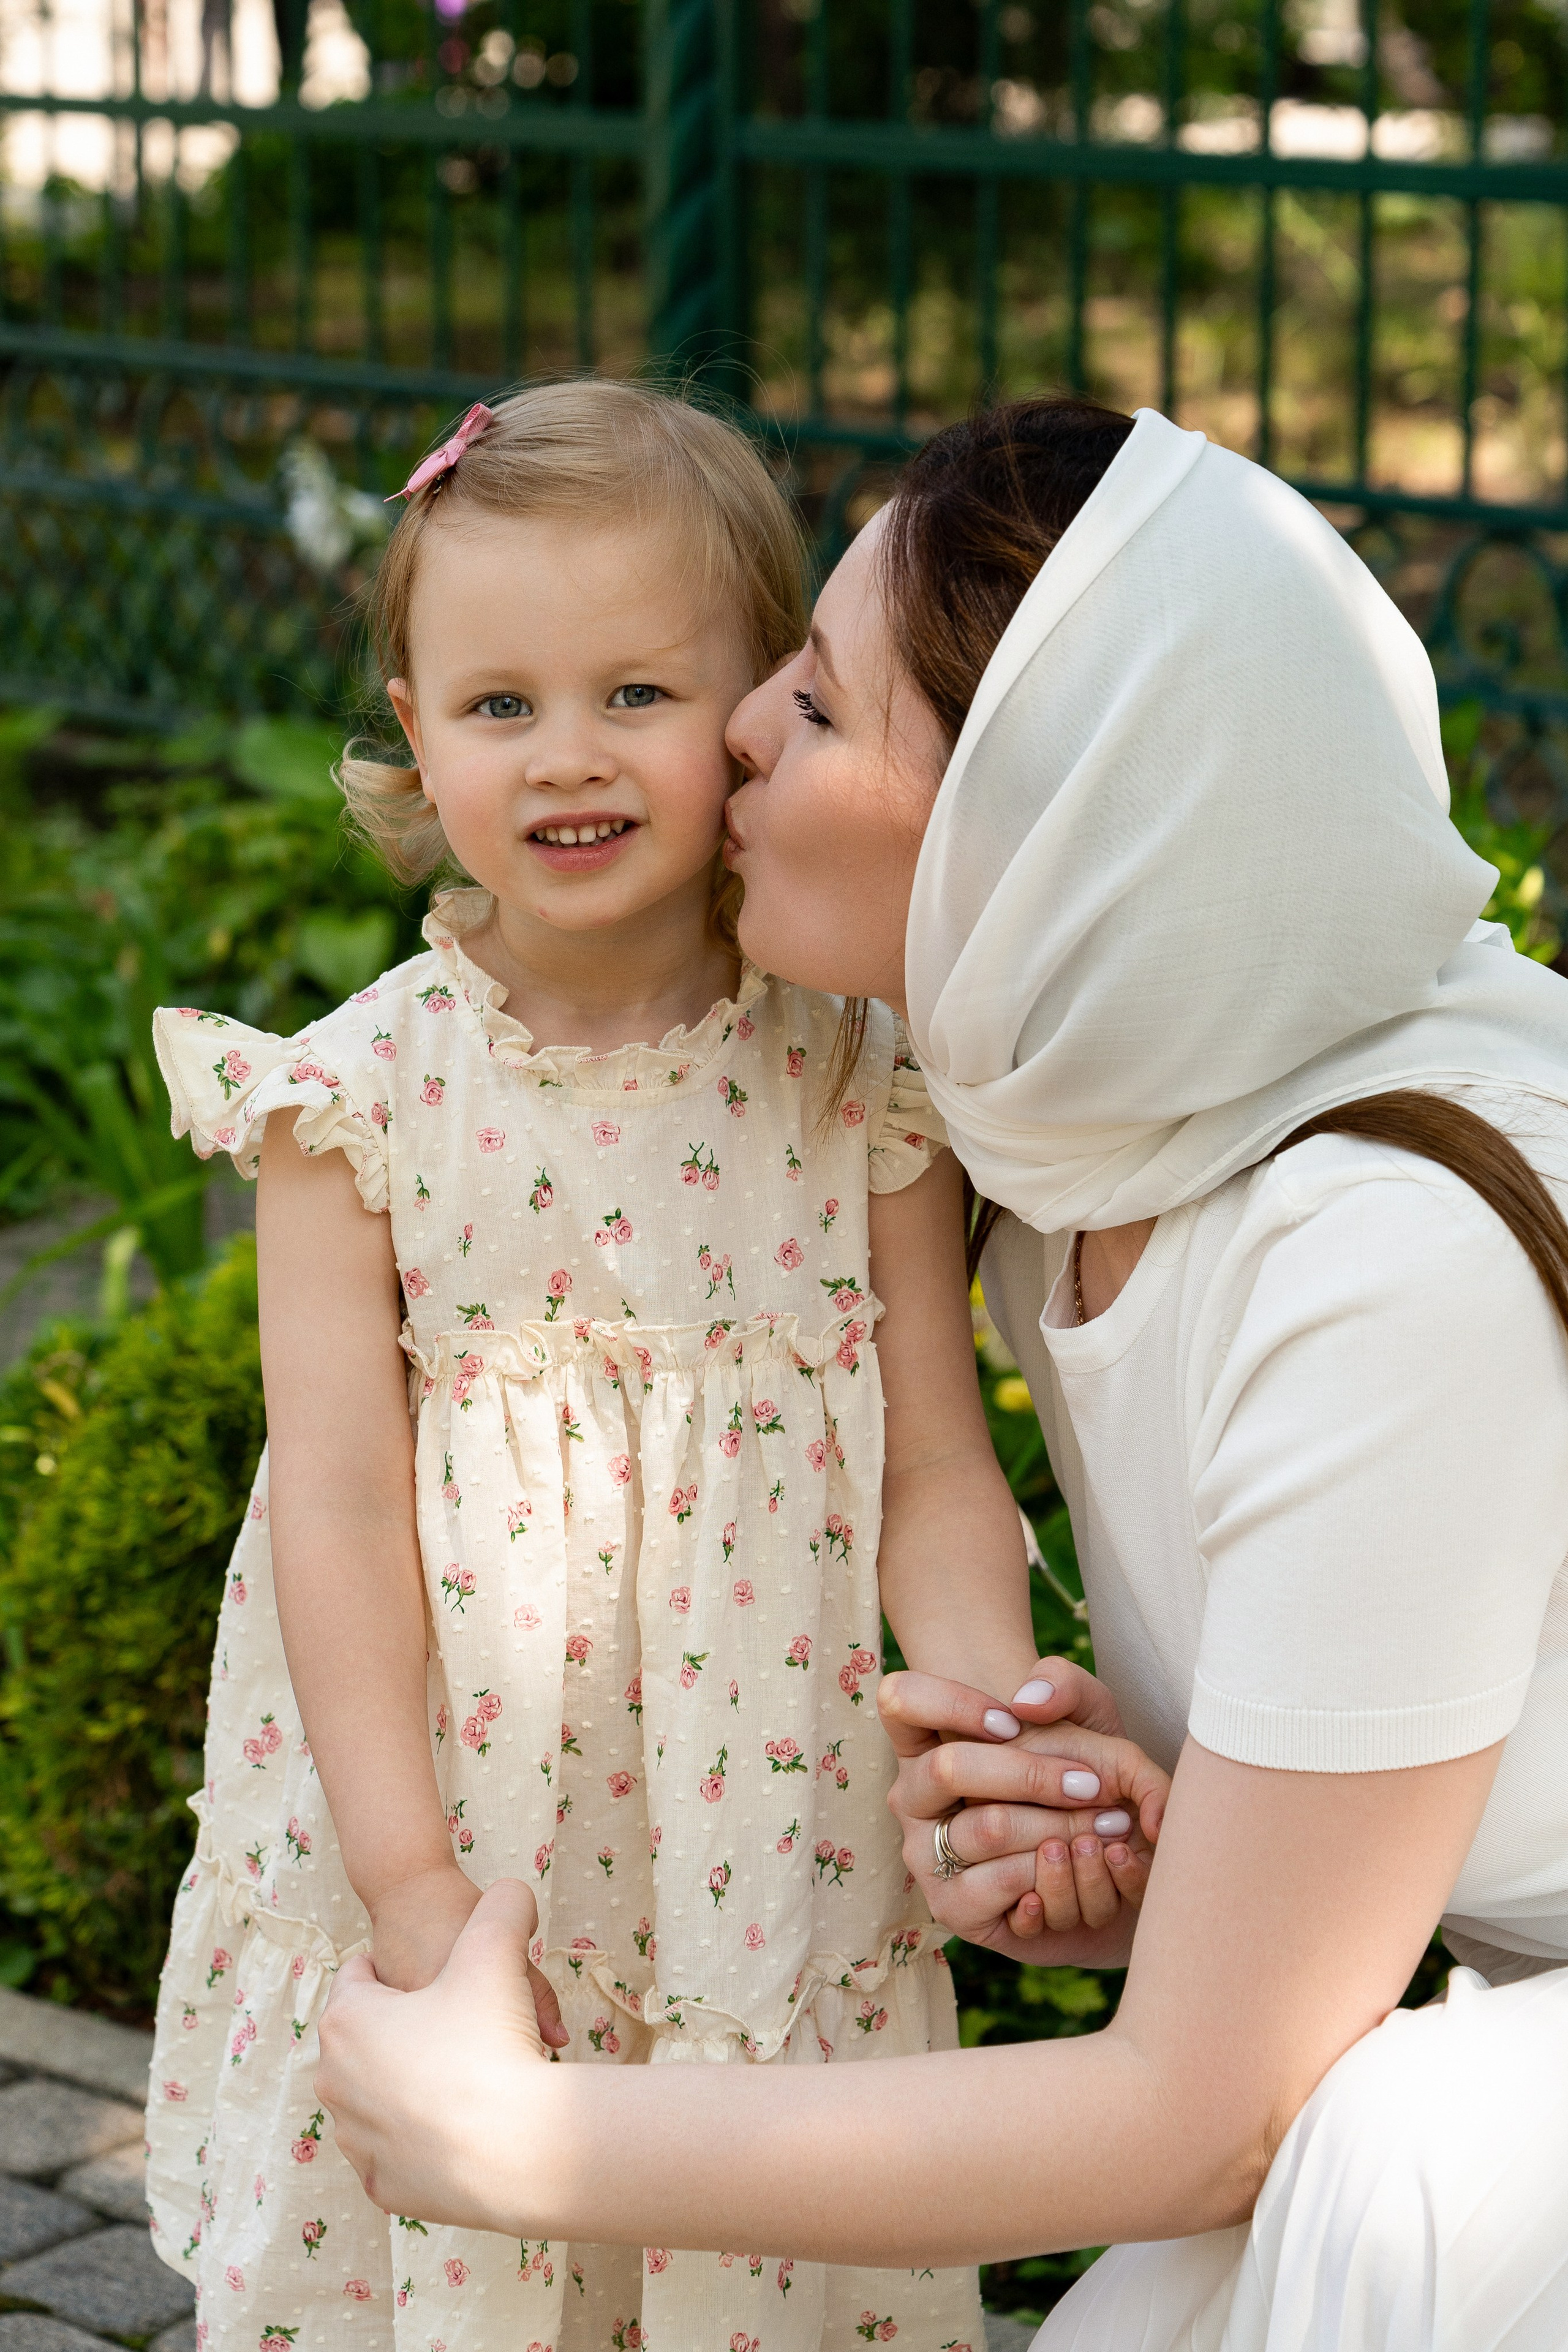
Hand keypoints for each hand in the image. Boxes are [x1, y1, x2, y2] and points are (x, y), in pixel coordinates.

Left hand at [318, 1880, 566, 2227]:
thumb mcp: (496, 1953)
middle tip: (464, 2022)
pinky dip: (425, 2135)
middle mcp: (334, 2083)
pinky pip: (400, 2148)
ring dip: (416, 2080)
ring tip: (471, 2073)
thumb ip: (503, 1905)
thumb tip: (512, 1890)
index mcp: (345, 2021)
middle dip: (410, 2026)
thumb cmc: (491, 2044)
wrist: (513, 2150)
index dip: (408, 1965)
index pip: (361, 1972)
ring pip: (383, 2093)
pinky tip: (465, 2123)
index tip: (444, 1973)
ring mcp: (354, 2142)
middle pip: (372, 2036)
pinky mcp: (382, 2189)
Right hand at [879, 1667, 1167, 1963]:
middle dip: (1032, 1774)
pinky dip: (1050, 1874)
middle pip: (948, 1768)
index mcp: (923, 1742)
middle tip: (1092, 1785)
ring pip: (987, 1828)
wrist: (1092, 1846)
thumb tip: (1027, 1701)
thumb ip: (1063, 1683)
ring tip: (1107, 1824)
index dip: (952, 1703)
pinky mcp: (950, 1906)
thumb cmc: (1074, 1768)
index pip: (900, 1698)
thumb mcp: (1082, 1712)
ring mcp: (924, 1854)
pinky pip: (997, 1885)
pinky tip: (1076, 1862)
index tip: (1013, 1722)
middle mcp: (912, 1797)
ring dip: (1060, 1826)